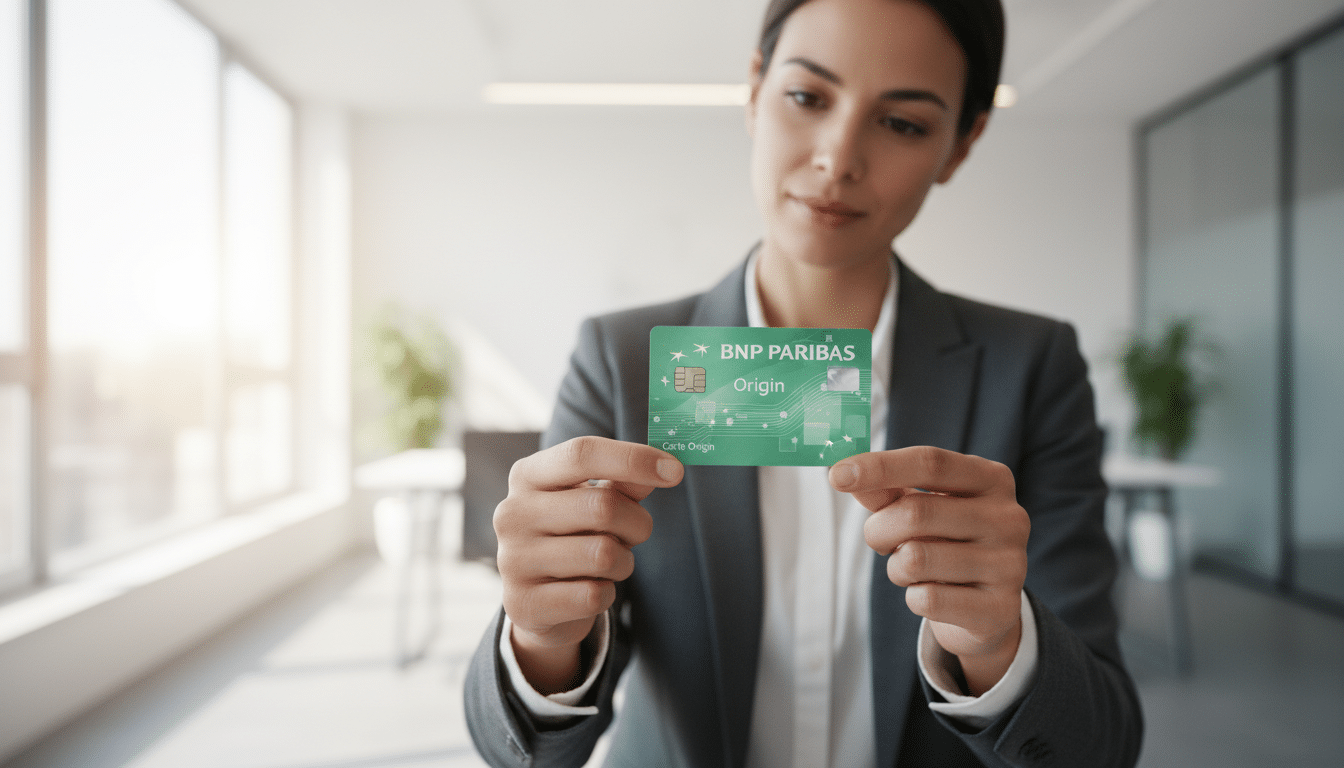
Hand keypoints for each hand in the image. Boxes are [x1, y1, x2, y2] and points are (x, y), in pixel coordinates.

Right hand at [494, 436, 683, 692]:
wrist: (537, 600)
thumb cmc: (572, 536)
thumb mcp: (595, 501)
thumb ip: (625, 483)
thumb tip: (665, 468)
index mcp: (527, 476)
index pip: (582, 453)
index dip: (634, 459)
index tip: (675, 470)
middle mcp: (512, 514)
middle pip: (603, 506)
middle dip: (637, 523)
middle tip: (635, 533)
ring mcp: (512, 560)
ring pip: (603, 554)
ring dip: (623, 562)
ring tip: (608, 564)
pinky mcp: (523, 603)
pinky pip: (593, 595)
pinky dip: (606, 593)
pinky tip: (589, 589)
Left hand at [829, 446, 1028, 694]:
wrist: (985, 606)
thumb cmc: (945, 541)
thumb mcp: (919, 506)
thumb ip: (885, 490)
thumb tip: (844, 473)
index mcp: (992, 478)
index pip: (931, 462)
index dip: (879, 466)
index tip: (836, 474)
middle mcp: (1009, 517)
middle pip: (915, 512)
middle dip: (878, 529)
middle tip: (879, 540)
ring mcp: (1010, 564)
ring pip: (915, 559)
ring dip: (896, 567)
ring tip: (911, 568)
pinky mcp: (1000, 608)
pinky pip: (927, 599)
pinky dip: (913, 597)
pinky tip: (932, 593)